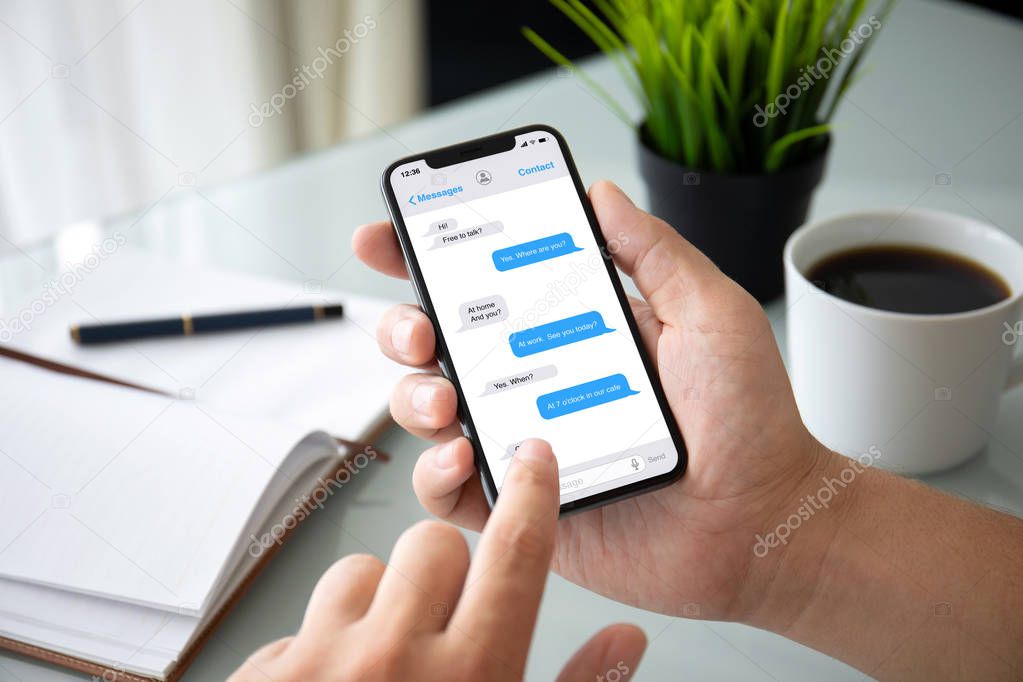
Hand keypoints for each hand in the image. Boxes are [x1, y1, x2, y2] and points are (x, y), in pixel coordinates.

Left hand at [229, 440, 645, 681]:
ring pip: (358, 571)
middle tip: (444, 625)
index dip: (532, 496)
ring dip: (375, 605)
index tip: (532, 460)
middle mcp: (393, 665)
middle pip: (433, 542)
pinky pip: (299, 623)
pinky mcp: (260, 678)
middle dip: (446, 573)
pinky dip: (320, 648)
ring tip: (381, 667)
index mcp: (472, 680)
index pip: (515, 555)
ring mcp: (318, 668)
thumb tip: (627, 641)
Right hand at [352, 181, 822, 622]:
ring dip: (415, 397)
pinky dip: (436, 472)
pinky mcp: (523, 503)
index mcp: (570, 330)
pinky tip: (463, 453)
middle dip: (404, 327)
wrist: (763, 521)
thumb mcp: (708, 313)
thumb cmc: (748, 419)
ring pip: (430, 412)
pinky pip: (452, 491)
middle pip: (437, 345)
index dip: (426, 259)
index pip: (484, 286)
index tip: (385, 236)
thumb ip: (652, 252)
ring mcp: (526, 443)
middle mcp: (537, 382)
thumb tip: (601, 193)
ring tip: (445, 398)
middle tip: (421, 329)